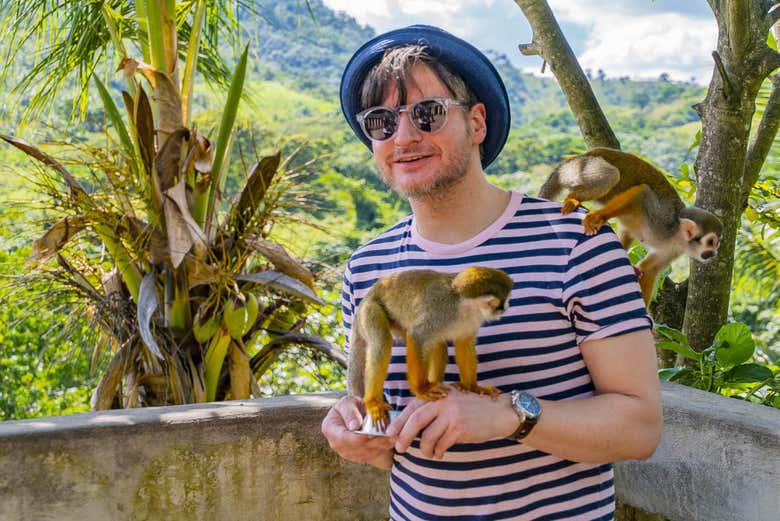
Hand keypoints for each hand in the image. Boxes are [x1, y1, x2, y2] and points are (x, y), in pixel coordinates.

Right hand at [321, 395, 395, 467]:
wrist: (357, 414)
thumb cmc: (351, 406)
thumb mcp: (349, 402)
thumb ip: (350, 412)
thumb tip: (354, 426)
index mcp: (329, 428)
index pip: (343, 438)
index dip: (358, 439)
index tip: (371, 435)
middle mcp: (335, 444)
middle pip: (355, 449)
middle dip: (373, 443)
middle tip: (389, 437)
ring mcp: (345, 452)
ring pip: (364, 455)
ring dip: (379, 448)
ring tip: (391, 439)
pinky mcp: (356, 456)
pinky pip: (369, 457)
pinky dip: (380, 451)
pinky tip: (388, 443)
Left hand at [386, 386, 517, 459]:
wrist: (499, 413)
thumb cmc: (472, 410)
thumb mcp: (451, 401)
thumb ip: (433, 408)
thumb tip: (407, 425)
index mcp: (438, 393)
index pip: (413, 406)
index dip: (399, 420)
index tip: (390, 433)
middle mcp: (444, 401)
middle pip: (416, 420)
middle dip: (405, 436)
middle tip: (400, 448)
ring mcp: (452, 414)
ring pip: (428, 436)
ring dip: (425, 449)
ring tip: (429, 454)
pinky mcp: (460, 428)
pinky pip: (441, 444)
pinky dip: (438, 452)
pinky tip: (440, 453)